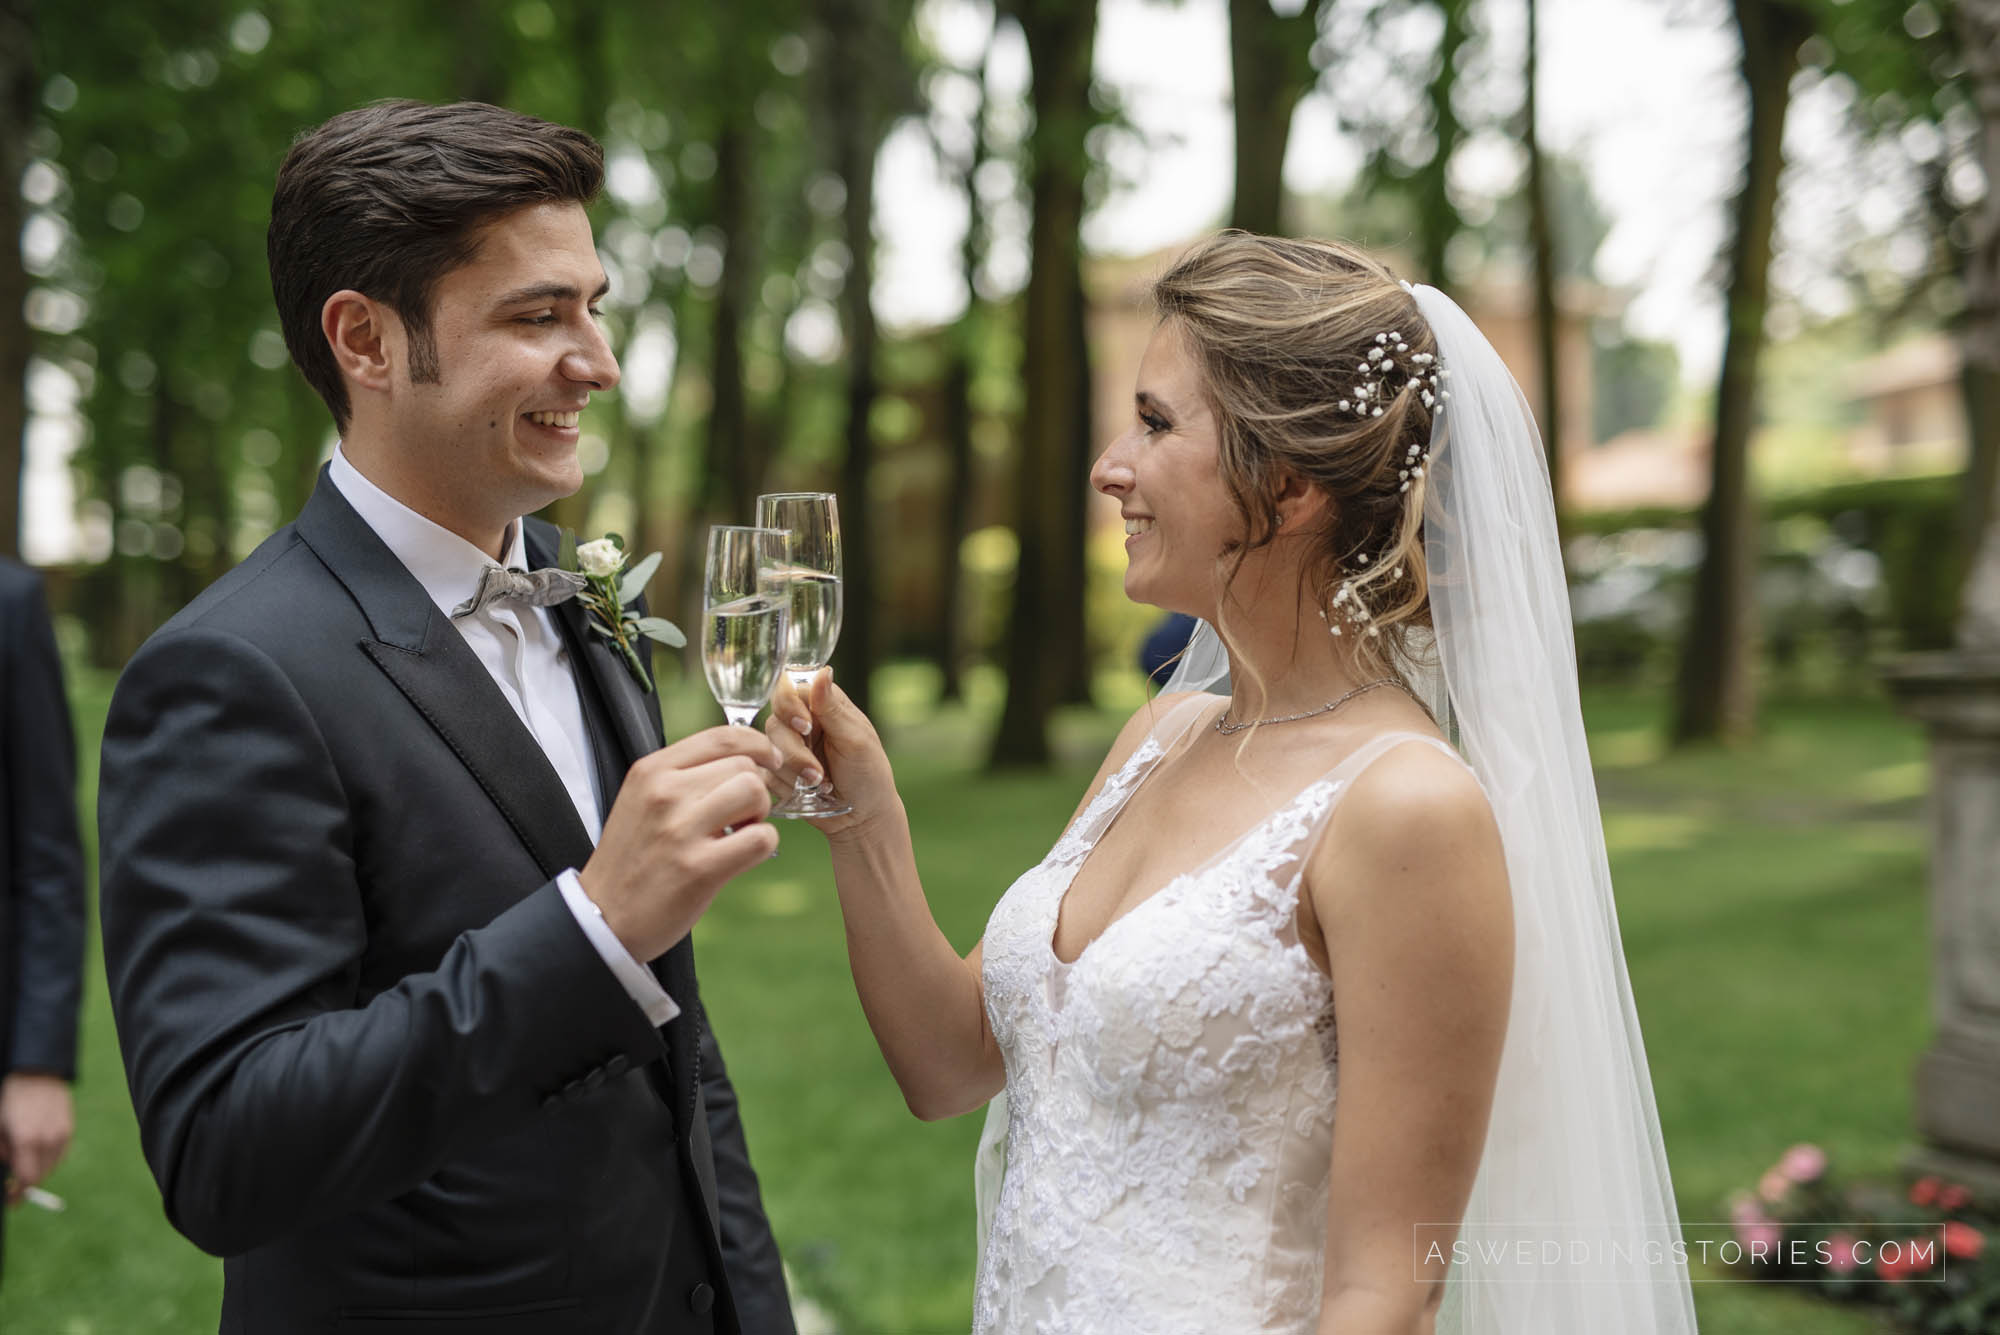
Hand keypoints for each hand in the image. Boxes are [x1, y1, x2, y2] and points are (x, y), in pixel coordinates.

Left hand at [0, 1072, 74, 1207]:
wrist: (37, 1074)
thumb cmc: (11, 1100)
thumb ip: (3, 1152)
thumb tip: (8, 1170)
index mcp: (27, 1140)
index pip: (26, 1179)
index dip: (18, 1193)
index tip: (11, 1201)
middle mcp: (47, 1140)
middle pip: (39, 1176)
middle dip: (26, 1184)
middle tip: (14, 1187)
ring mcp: (61, 1135)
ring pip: (50, 1167)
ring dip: (37, 1171)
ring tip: (24, 1165)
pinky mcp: (68, 1130)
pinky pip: (59, 1155)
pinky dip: (48, 1160)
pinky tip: (37, 1154)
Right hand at [578, 725, 780, 961]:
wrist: (602, 915)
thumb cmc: (633, 858)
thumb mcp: (642, 799)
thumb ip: (684, 775)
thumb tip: (746, 758)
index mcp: (651, 771)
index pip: (722, 736)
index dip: (758, 745)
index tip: (770, 760)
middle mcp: (665, 793)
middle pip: (745, 766)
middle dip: (755, 790)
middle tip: (740, 816)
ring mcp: (681, 830)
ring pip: (755, 792)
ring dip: (759, 814)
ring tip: (738, 833)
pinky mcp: (700, 868)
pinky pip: (761, 838)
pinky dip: (762, 845)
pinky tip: (740, 855)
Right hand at [766, 669, 899, 838]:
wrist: (863, 818)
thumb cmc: (868, 774)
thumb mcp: (856, 740)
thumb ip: (833, 708)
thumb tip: (823, 671)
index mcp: (821, 706)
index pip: (789, 690)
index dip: (790, 707)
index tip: (806, 727)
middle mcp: (800, 723)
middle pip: (775, 722)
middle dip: (794, 751)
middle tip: (818, 772)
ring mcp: (786, 748)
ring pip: (766, 750)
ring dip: (792, 772)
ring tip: (820, 785)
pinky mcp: (775, 773)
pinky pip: (763, 774)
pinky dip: (785, 786)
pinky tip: (806, 793)